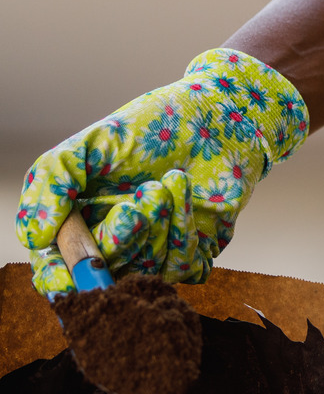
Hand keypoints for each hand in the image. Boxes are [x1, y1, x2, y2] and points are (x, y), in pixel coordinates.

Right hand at [15, 49, 307, 295]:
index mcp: (79, 223)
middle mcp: (114, 244)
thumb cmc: (151, 125)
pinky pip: (185, 267)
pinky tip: (184, 188)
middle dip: (123, 237)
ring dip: (159, 224)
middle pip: (106, 275)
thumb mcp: (91, 143)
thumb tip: (36, 238)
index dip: (62, 279)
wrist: (216, 114)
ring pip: (146, 270)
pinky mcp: (194, 251)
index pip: (59, 272)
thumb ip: (54, 181)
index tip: (71, 272)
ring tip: (170, 179)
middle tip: (146, 191)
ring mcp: (154, 251)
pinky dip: (184, 229)